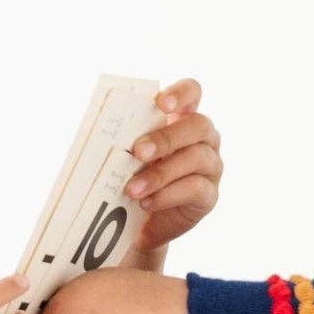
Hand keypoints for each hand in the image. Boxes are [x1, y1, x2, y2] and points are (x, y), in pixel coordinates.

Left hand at [126, 78, 221, 251]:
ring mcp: (211, 166)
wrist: (142, 222)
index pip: (192, 91)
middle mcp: (204, 138)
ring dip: (161, 173)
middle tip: (138, 151)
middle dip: (166, 138)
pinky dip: (167, 196)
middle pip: (198, 125)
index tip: (160, 104)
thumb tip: (102, 130)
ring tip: (132, 189)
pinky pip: (195, 189)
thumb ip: (127, 138)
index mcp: (183, 117)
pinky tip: (146, 202)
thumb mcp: (129, 153)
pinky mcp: (209, 195)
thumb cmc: (135, 176)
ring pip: (195, 159)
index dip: (180, 93)